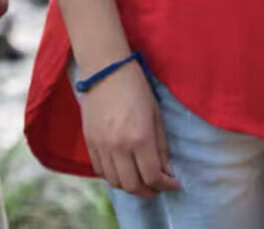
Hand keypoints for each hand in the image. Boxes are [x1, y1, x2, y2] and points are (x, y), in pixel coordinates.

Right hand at [80, 62, 181, 198]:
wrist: (105, 71)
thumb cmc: (136, 88)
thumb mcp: (156, 115)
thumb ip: (161, 147)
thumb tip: (166, 171)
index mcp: (140, 138)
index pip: (153, 177)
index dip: (166, 186)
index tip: (174, 184)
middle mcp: (118, 147)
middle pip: (133, 186)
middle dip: (149, 191)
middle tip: (158, 186)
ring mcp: (101, 147)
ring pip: (115, 182)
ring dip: (130, 187)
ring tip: (141, 180)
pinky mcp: (89, 143)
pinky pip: (101, 171)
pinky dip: (114, 177)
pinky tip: (123, 170)